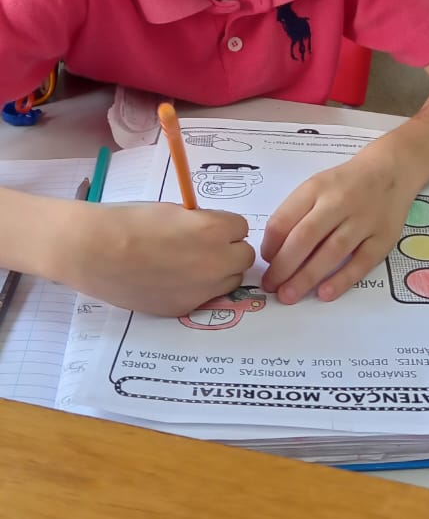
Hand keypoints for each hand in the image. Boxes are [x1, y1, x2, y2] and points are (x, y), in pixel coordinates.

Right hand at [54, 203, 254, 315]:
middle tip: (203, 246)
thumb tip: (214, 232)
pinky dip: (197, 289)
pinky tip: (172, 280)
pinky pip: (206, 297)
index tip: (207, 226)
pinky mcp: (185, 308)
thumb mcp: (174, 211)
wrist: (94, 251)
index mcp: (213, 229)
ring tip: (187, 264)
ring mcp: (202, 289)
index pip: (241, 227)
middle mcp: (215, 261)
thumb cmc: (129, 221)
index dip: (223, 226)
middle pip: (243, 257)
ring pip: (230, 280)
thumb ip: (202, 222)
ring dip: (218, 272)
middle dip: (228, 250)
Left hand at [261, 143, 413, 303]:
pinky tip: (324, 293)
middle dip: (283, 266)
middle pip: (305, 238)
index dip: (270, 245)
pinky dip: (342, 279)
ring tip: (289, 296)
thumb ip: (296, 213)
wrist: (391, 170)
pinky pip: (361, 262)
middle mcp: (338, 203)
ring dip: (306, 277)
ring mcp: (363, 221)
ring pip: (331, 252)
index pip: (285, 219)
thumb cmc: (345, 183)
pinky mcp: (383, 238)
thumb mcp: (316, 186)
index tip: (265, 262)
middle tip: (270, 286)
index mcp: (315, 188)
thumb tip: (274, 252)